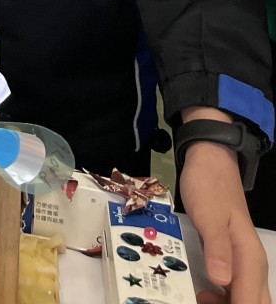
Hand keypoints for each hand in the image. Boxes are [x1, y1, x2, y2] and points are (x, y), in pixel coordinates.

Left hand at [180, 138, 268, 303]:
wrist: (210, 160)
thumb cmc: (209, 186)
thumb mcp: (209, 215)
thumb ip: (217, 248)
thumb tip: (223, 281)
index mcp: (250, 260)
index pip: (251, 303)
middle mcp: (252, 266)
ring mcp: (243, 263)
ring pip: (245, 299)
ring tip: (197, 301)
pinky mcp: (231, 258)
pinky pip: (233, 289)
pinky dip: (221, 299)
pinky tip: (202, 295)